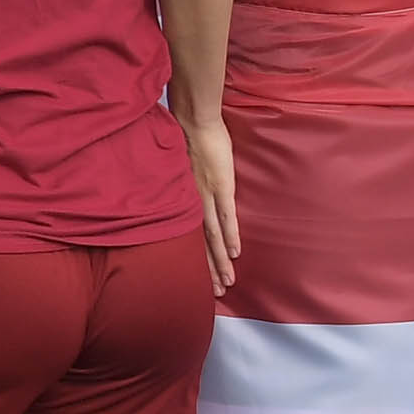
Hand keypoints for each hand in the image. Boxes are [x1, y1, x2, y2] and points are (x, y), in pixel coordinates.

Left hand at [181, 113, 238, 288]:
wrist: (192, 121)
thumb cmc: (184, 138)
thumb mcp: (178, 168)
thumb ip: (183, 185)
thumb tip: (185, 195)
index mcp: (182, 199)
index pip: (188, 236)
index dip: (195, 258)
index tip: (199, 278)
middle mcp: (192, 202)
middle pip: (200, 243)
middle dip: (208, 269)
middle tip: (215, 292)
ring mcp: (207, 196)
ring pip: (213, 237)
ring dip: (220, 261)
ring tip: (226, 283)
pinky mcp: (221, 187)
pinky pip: (226, 217)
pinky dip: (231, 236)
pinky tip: (235, 254)